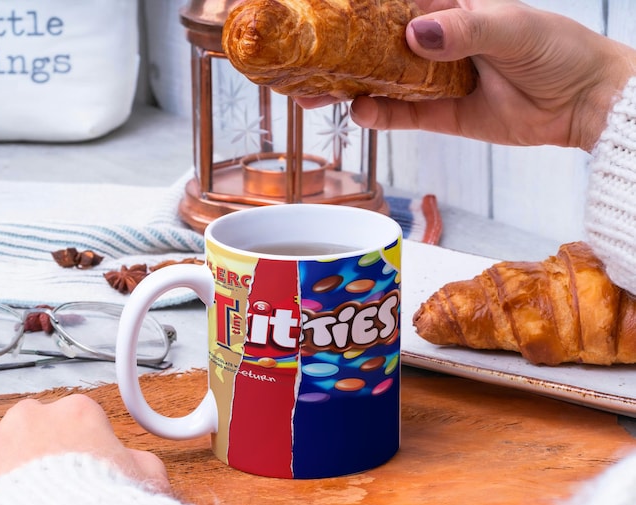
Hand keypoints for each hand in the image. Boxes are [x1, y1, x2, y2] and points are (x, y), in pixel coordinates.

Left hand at [0, 394, 169, 504]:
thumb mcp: (144, 481)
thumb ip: (140, 463)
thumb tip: (138, 463)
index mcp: (76, 413)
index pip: (75, 414)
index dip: (78, 441)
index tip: (80, 461)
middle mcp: (30, 419)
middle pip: (27, 420)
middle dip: (33, 443)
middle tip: (45, 477)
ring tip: (9, 486)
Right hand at [298, 0, 635, 151]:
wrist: (583, 102)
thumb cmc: (556, 49)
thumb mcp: (512, 27)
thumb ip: (465, 29)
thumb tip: (417, 34)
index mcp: (448, 9)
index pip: (390, 8)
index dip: (352, 12)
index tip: (316, 15)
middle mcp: (434, 43)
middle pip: (373, 47)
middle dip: (336, 55)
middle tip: (299, 63)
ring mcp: (433, 80)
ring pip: (378, 82)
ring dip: (344, 88)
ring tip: (313, 94)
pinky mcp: (440, 114)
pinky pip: (401, 114)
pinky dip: (378, 115)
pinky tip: (359, 112)